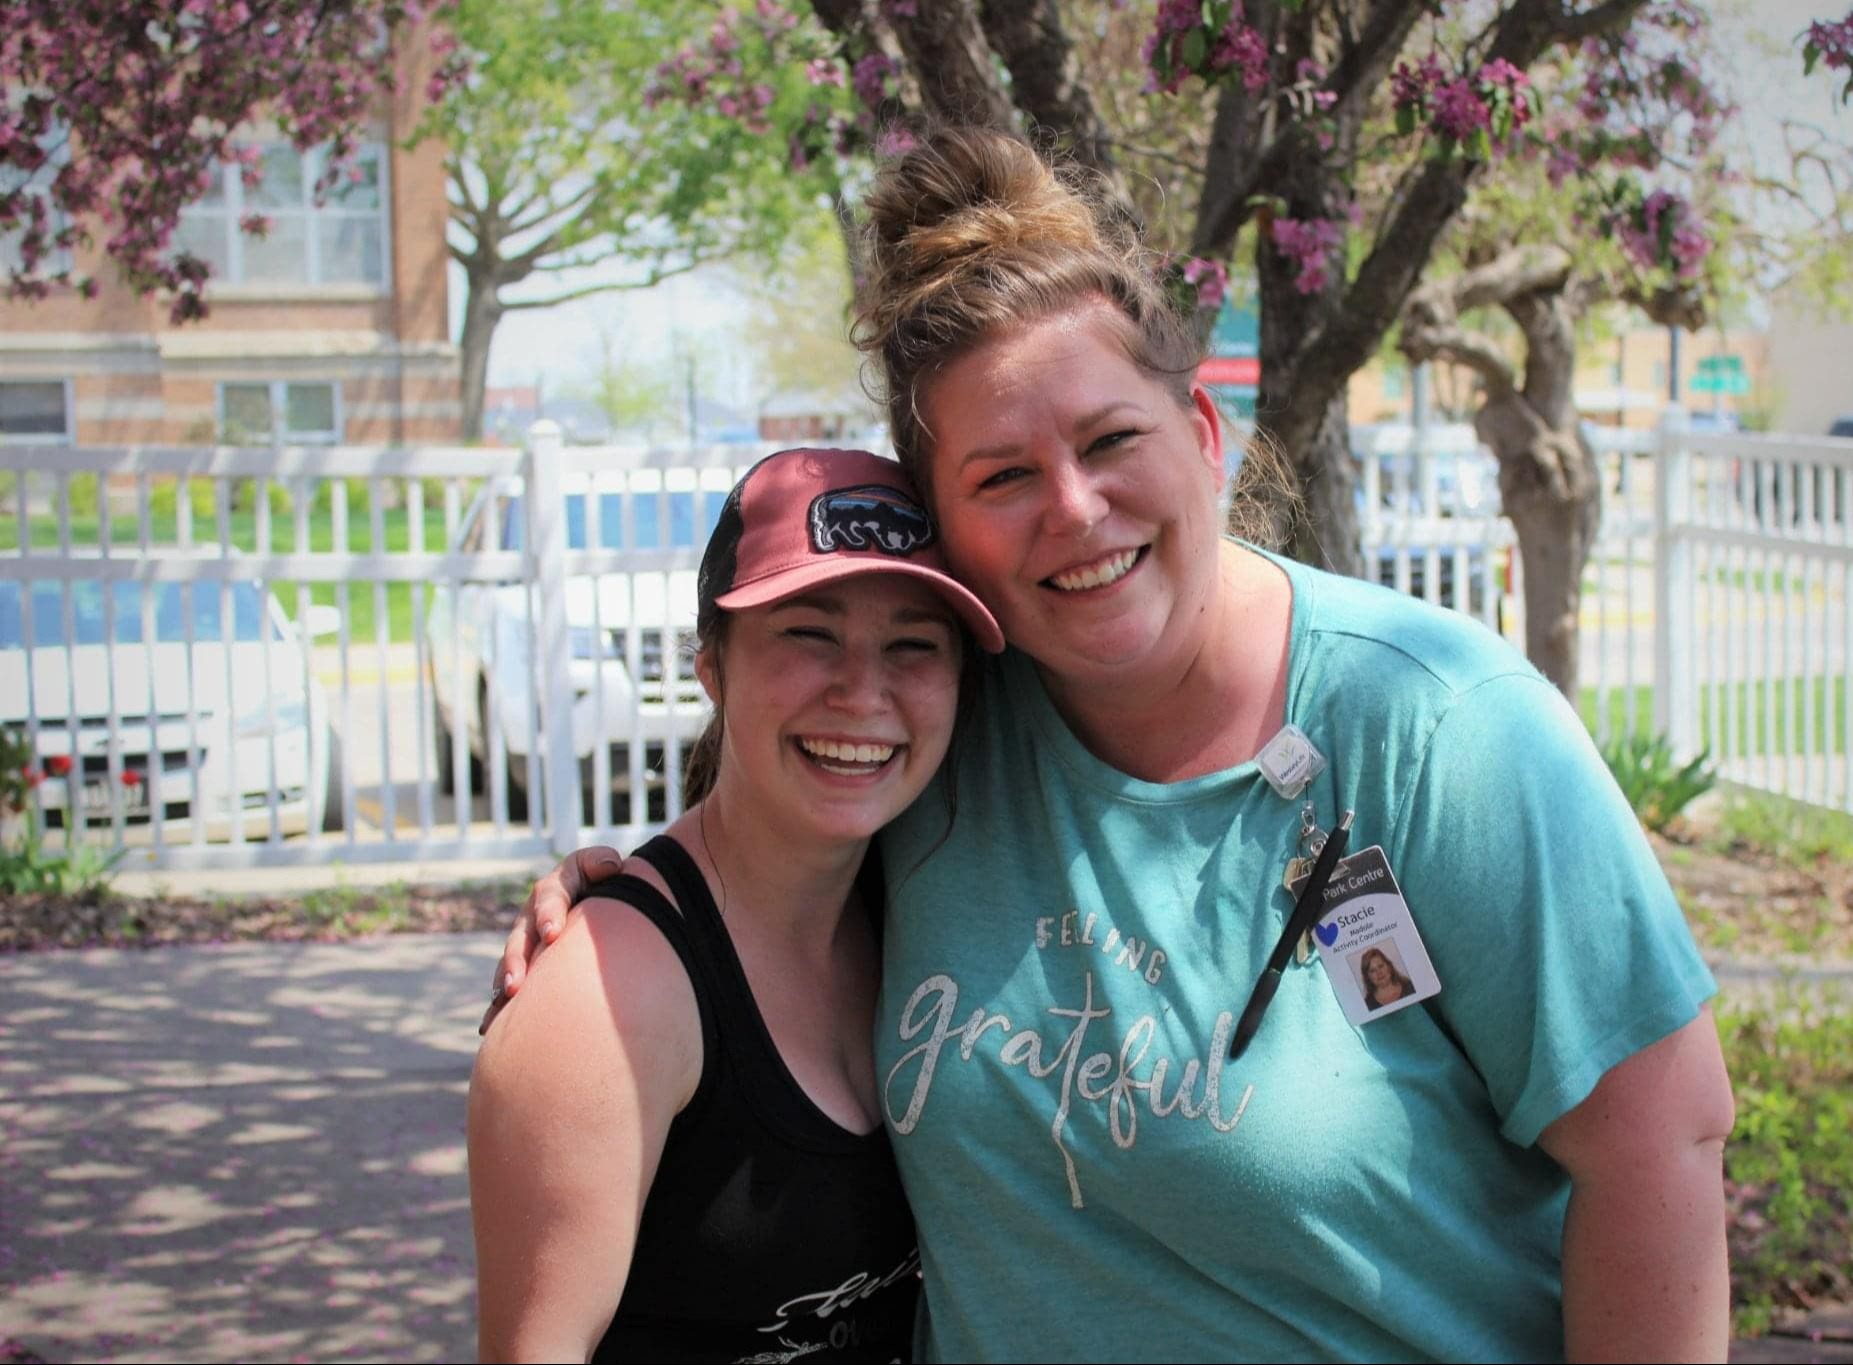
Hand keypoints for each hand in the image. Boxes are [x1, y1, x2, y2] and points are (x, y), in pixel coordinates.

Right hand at [478, 845, 626, 1034]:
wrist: (597, 898)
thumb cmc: (602, 881)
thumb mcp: (601, 865)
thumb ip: (602, 862)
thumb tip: (609, 867)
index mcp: (554, 888)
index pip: (550, 897)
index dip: (549, 914)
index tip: (553, 934)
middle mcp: (533, 914)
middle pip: (522, 936)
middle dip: (518, 960)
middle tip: (516, 984)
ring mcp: (527, 939)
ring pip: (511, 962)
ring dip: (506, 982)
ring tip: (504, 1002)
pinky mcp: (526, 962)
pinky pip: (508, 983)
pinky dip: (498, 1004)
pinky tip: (489, 1026)